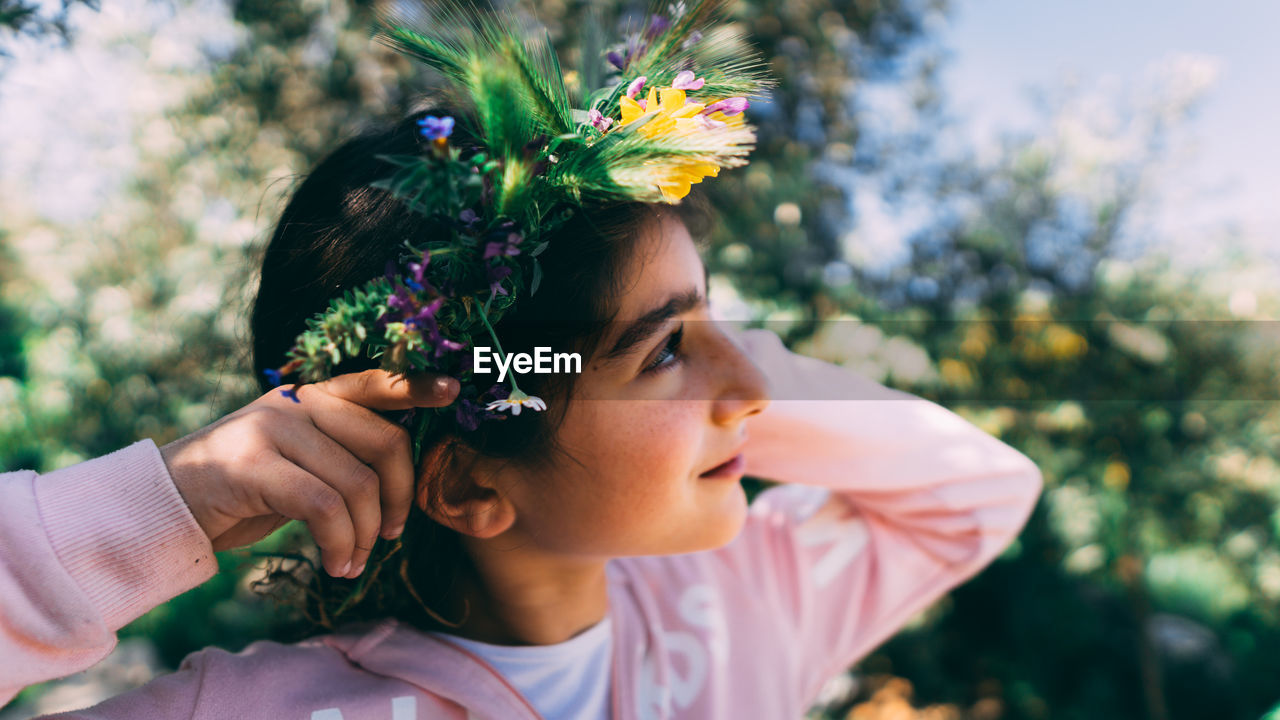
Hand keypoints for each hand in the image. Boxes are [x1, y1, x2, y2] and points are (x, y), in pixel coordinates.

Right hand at [159, 370, 458, 578]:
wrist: (164, 505)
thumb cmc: (241, 489)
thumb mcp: (296, 462)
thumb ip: (338, 455)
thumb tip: (396, 484)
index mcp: (312, 397)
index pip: (373, 382)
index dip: (415, 386)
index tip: (453, 390)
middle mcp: (297, 404)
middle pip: (384, 443)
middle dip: (400, 498)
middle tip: (391, 534)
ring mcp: (272, 430)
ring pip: (357, 484)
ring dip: (365, 535)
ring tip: (353, 561)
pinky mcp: (252, 466)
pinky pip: (324, 508)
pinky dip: (340, 544)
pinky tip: (335, 563)